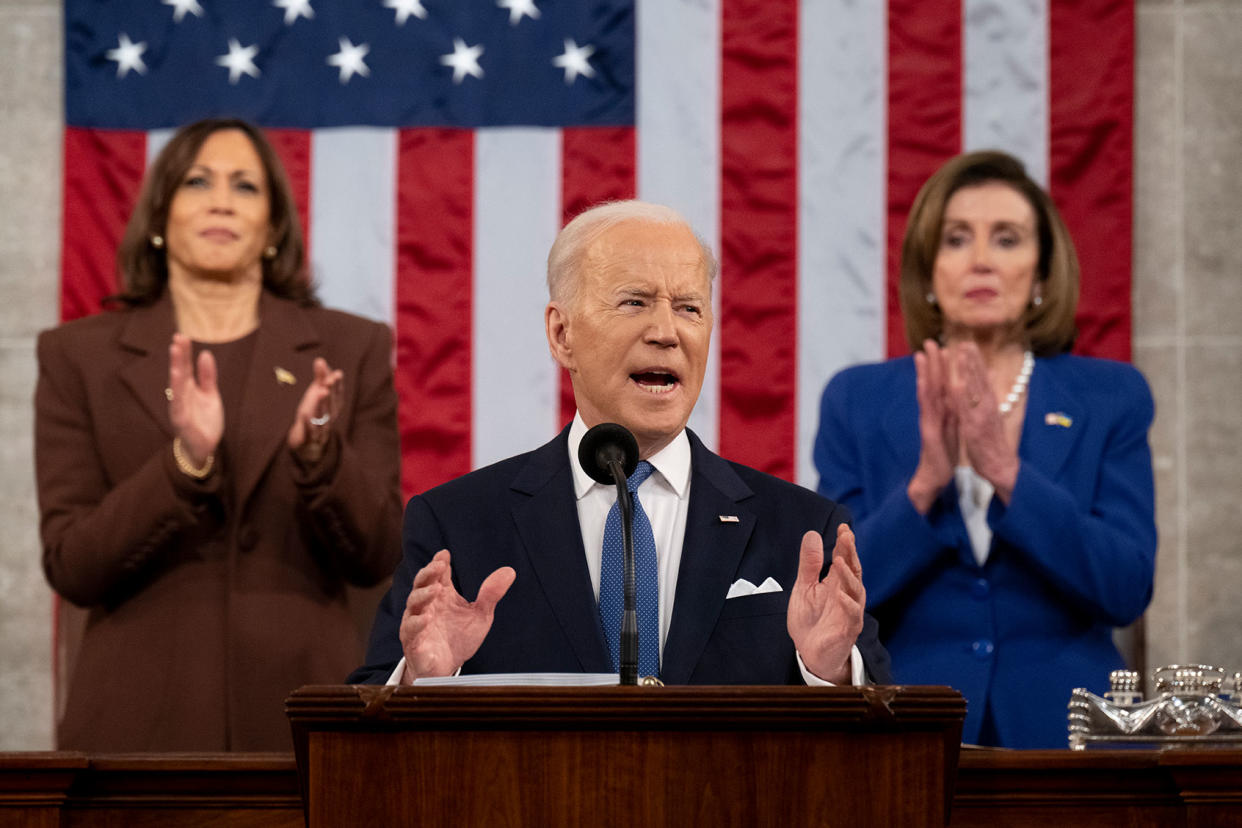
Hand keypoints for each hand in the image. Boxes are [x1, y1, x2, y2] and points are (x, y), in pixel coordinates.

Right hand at [168, 333, 222, 464]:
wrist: (204, 447)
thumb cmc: (204, 420)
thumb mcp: (210, 395)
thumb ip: (207, 376)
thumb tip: (205, 354)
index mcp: (188, 388)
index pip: (185, 367)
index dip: (184, 352)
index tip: (182, 336)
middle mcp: (181, 395)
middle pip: (180, 372)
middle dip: (179, 356)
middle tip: (178, 338)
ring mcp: (180, 408)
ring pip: (177, 387)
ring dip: (176, 370)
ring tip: (176, 355)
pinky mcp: (182, 421)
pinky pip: (179, 407)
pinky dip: (178, 395)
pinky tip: (177, 383)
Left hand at [287, 357, 343, 464]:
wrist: (310, 442)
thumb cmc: (315, 412)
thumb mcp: (317, 394)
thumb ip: (320, 378)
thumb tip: (320, 360)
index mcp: (334, 405)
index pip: (337, 393)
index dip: (337, 383)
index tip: (337, 373)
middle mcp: (330, 415)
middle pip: (331, 402)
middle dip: (332, 390)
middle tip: (329, 379)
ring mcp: (321, 426)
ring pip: (322, 415)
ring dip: (322, 403)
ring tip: (321, 392)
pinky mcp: (309, 436)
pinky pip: (309, 430)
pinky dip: (308, 423)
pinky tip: (304, 414)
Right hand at [399, 550, 515, 682]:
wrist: (448, 668)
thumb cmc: (460, 637)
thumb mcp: (480, 615)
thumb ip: (491, 594)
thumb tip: (510, 571)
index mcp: (442, 595)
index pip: (438, 574)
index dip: (439, 562)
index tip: (445, 554)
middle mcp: (427, 605)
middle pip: (422, 584)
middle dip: (428, 573)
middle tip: (438, 566)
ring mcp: (417, 622)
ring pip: (413, 604)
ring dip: (422, 595)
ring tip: (436, 590)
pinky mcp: (413, 641)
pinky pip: (410, 629)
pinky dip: (416, 623)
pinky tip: (426, 618)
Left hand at [786, 525, 864, 683]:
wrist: (809, 652)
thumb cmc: (810, 619)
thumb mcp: (804, 587)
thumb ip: (809, 564)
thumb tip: (813, 534)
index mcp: (836, 583)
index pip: (844, 559)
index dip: (845, 544)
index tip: (843, 527)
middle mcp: (847, 595)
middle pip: (853, 571)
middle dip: (850, 554)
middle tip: (847, 536)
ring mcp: (849, 612)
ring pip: (855, 592)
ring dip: (849, 576)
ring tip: (839, 560)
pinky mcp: (847, 630)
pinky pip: (852, 617)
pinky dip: (848, 605)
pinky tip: (841, 595)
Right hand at [907, 339, 957, 513]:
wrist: (935, 476)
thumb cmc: (944, 454)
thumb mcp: (952, 429)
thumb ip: (954, 412)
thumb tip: (958, 398)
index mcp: (942, 412)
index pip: (942, 385)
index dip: (942, 367)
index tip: (942, 348)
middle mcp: (933, 413)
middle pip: (932, 383)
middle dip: (931, 362)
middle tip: (928, 342)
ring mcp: (929, 421)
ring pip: (927, 392)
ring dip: (924, 373)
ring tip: (921, 355)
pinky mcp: (929, 431)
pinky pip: (928, 410)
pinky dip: (926, 394)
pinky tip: (925, 381)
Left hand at [946, 342, 1019, 500]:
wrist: (1000, 466)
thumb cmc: (993, 442)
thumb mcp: (991, 415)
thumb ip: (988, 396)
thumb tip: (990, 375)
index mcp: (988, 404)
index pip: (981, 379)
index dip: (975, 362)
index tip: (968, 344)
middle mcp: (987, 407)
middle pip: (979, 379)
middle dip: (972, 360)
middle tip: (966, 341)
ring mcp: (981, 417)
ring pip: (975, 389)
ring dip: (969, 370)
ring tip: (963, 354)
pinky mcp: (975, 429)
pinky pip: (968, 410)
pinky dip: (964, 396)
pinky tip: (958, 384)